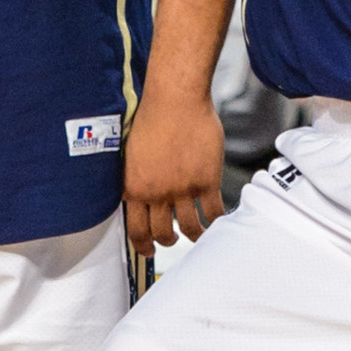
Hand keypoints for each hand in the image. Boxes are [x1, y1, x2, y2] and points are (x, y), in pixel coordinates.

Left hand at [123, 92, 225, 254]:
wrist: (175, 99)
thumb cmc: (152, 117)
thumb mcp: (130, 153)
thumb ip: (134, 178)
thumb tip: (134, 196)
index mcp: (135, 187)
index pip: (136, 229)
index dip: (143, 246)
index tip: (148, 251)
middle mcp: (157, 193)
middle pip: (162, 233)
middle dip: (168, 242)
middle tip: (173, 241)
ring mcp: (183, 189)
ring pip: (190, 227)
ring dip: (194, 235)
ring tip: (197, 233)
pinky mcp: (207, 180)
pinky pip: (213, 211)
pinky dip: (217, 220)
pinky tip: (219, 219)